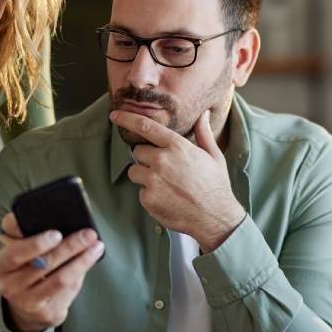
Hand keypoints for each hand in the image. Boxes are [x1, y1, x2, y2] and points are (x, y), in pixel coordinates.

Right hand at [0, 211, 104, 331]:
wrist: (27, 306)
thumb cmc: (29, 268)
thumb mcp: (23, 250)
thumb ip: (31, 233)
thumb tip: (63, 219)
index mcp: (2, 262)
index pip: (13, 251)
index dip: (34, 243)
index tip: (56, 233)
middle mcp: (10, 282)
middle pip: (42, 263)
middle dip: (68, 247)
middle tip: (88, 234)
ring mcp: (26, 299)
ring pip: (59, 278)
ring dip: (81, 260)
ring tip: (96, 246)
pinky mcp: (44, 310)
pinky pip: (66, 290)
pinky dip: (81, 271)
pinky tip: (90, 259)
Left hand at [111, 109, 245, 250]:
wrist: (215, 217)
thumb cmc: (215, 186)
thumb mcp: (214, 155)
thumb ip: (204, 133)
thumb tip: (204, 115)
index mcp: (177, 146)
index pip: (144, 126)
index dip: (126, 119)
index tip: (115, 115)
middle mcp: (162, 160)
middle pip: (138, 151)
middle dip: (146, 158)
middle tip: (165, 169)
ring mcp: (153, 180)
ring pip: (135, 171)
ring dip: (145, 176)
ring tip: (166, 185)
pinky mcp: (148, 198)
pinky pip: (140, 192)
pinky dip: (150, 195)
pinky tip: (167, 198)